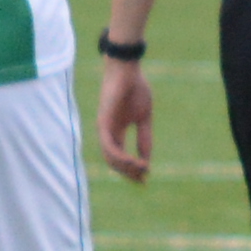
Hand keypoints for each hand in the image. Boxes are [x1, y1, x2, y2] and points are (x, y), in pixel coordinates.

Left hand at [97, 58, 157, 181]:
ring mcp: (104, 127)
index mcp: (117, 131)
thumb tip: (147, 160)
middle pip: (114, 161)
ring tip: (141, 170)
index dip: (132, 170)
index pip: (120, 157)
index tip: (145, 179)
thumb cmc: (135, 90)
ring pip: (110, 156)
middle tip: (143, 179)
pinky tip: (133, 161)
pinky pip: (109, 145)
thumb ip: (144, 138)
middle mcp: (108, 132)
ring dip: (125, 167)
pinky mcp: (103, 121)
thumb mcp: (144, 118)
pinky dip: (120, 156)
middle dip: (128, 172)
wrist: (127, 70)